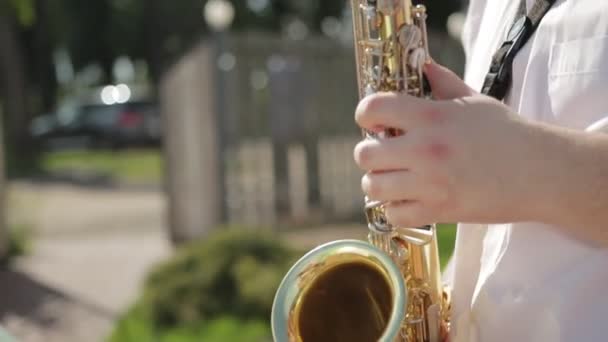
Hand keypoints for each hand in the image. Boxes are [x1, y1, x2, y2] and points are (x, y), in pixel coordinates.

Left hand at [353, 62, 543, 226]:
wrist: (539, 172)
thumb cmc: (507, 133)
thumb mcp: (474, 100)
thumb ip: (443, 82)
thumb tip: (424, 65)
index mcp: (431, 116)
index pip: (373, 108)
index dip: (365, 114)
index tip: (373, 122)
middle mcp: (424, 148)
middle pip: (364, 154)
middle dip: (369, 153)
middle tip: (383, 154)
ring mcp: (430, 182)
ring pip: (373, 186)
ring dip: (378, 182)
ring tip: (392, 179)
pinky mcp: (438, 211)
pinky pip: (394, 214)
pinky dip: (396, 208)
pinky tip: (408, 199)